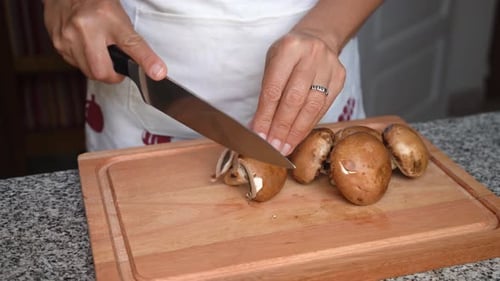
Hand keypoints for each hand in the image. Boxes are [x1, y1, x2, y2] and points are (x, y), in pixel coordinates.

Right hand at [43, 0, 166, 82]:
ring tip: (100, 52)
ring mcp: (68, 37)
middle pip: (102, 72)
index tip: (157, 72)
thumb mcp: (120, 17)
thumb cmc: (95, 3)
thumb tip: (154, 69)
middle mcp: (85, 28)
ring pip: (88, 72)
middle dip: (112, 75)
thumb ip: (134, 43)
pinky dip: (84, 62)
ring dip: (98, 68)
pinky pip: (76, 65)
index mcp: (107, 18)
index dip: (146, 61)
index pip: (132, 44)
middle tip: (117, 66)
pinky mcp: (57, 44)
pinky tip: (86, 48)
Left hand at [251, 30, 345, 155]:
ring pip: (312, 106)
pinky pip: (324, 107)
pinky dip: (309, 125)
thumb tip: (258, 127)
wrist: (317, 38)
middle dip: (282, 128)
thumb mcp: (272, 64)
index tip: (258, 136)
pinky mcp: (340, 77)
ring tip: (285, 147)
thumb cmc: (289, 55)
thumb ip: (266, 94)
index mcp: (289, 48)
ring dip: (296, 131)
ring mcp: (329, 66)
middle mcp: (311, 55)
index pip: (274, 89)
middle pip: (294, 100)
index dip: (265, 116)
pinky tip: (298, 136)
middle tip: (273, 147)